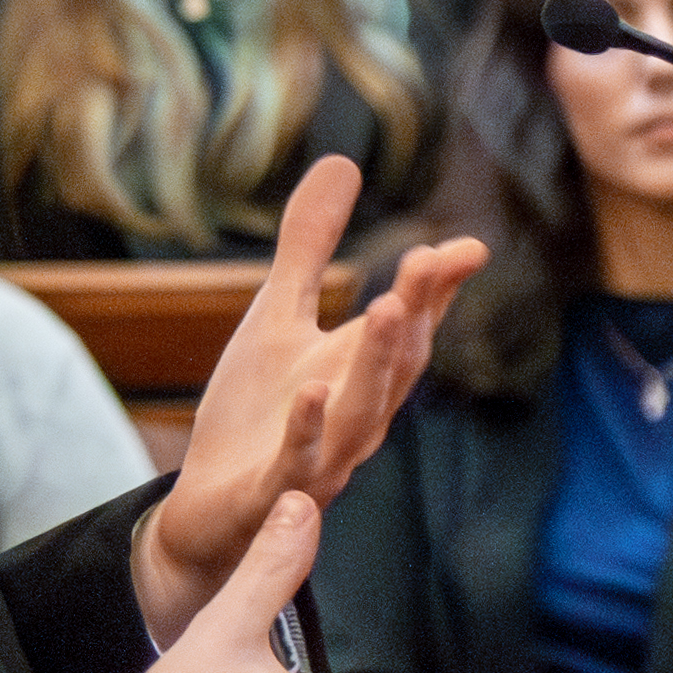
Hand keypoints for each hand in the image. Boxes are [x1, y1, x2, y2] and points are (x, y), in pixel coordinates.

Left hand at [136, 156, 483, 644]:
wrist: (206, 512)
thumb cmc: (255, 415)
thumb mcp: (275, 316)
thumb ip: (309, 247)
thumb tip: (343, 161)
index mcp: (359, 373)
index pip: (410, 327)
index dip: (437, 290)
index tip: (465, 248)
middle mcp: (353, 417)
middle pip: (397, 366)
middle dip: (417, 314)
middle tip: (428, 262)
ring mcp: (320, 459)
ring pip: (362, 414)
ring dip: (379, 364)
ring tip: (389, 307)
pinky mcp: (274, 494)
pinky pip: (298, 462)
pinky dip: (307, 428)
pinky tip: (310, 389)